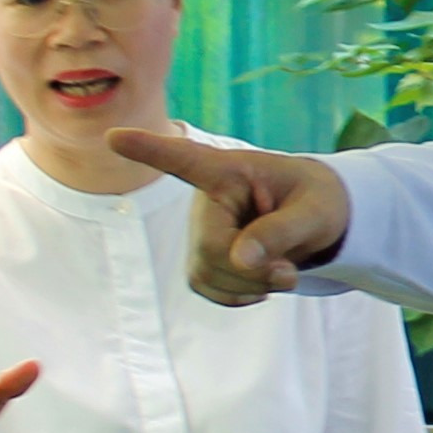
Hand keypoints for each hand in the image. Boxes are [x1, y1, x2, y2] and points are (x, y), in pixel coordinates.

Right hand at [106, 131, 347, 307]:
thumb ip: (282, 231)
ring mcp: (200, 229)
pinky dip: (238, 295)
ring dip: (249, 286)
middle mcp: (206, 198)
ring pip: (207, 275)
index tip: (114, 136)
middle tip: (289, 272)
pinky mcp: (200, 258)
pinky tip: (260, 283)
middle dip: (252, 272)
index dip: (149, 150)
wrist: (318, 221)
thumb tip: (240, 259)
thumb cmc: (319, 202)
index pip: (185, 159)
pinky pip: (207, 289)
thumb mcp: (316, 213)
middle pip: (211, 250)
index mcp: (231, 171)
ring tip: (281, 271)